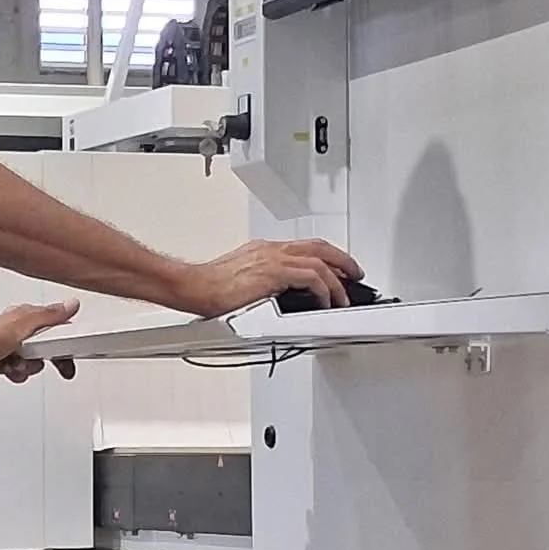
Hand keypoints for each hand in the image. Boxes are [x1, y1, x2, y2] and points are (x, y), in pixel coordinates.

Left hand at [0, 299, 80, 382]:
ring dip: (29, 366)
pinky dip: (17, 373)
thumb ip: (52, 315)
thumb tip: (71, 304)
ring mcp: (16, 348)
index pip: (57, 328)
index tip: (74, 348)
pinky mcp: (8, 362)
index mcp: (30, 319)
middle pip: (49, 348)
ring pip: (35, 363)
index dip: (67, 339)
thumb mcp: (29, 322)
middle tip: (62, 367)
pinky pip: (22, 372)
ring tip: (19, 362)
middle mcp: (23, 333)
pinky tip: (10, 368)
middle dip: (53, 359)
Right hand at [175, 238, 362, 316]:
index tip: (338, 269)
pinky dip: (324, 290)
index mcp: (264, 251)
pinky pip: (311, 278)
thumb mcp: (242, 282)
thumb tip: (276, 299)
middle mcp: (272, 250)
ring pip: (320, 261)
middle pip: (319, 247)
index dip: (326, 257)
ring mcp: (273, 259)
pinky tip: (326, 302)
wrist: (194, 286)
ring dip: (337, 280)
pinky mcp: (274, 273)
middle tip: (355, 274)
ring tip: (344, 296)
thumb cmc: (209, 288)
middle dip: (342, 260)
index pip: (304, 248)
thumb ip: (263, 284)